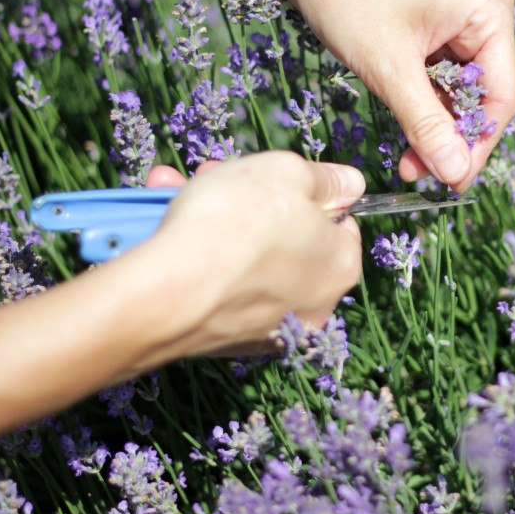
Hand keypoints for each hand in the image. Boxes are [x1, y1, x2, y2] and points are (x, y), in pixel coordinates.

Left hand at [59, 0, 514, 190]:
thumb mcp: (389, 69)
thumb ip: (427, 124)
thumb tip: (456, 173)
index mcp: (489, 12)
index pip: (501, 96)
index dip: (479, 144)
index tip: (452, 182)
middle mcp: (484, 14)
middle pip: (484, 97)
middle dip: (454, 139)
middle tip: (423, 175)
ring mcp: (459, 20)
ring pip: (460, 93)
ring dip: (436, 129)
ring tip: (407, 162)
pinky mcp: (434, 28)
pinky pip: (440, 79)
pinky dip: (424, 108)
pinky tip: (407, 135)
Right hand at [134, 152, 364, 361]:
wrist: (167, 294)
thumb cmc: (235, 224)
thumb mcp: (286, 172)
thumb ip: (323, 178)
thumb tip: (350, 183)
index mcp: (341, 266)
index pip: (339, 223)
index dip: (305, 193)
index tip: (271, 179)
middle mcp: (315, 305)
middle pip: (287, 238)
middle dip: (250, 202)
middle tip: (214, 176)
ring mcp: (270, 328)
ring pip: (245, 259)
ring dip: (213, 220)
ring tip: (175, 189)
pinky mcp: (227, 341)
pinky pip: (219, 287)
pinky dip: (197, 257)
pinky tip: (164, 229)